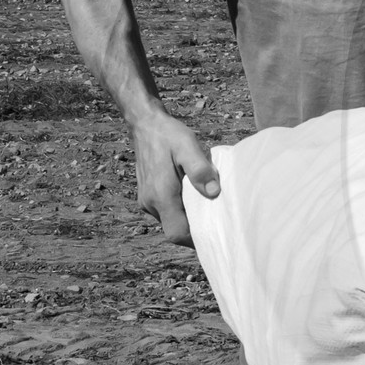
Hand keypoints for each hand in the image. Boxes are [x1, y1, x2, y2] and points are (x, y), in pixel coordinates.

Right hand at [132, 110, 218, 246]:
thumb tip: (214, 192)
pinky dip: (181, 209)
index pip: (178, 233)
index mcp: (161, 195)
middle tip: (218, 221)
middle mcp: (150, 203)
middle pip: (175, 230)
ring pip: (171, 221)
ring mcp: (147, 200)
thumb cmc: (168, 134)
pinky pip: (166, 211)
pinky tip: (194, 197)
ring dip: (188, 218)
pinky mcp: (148, 196)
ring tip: (208, 206)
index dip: (196, 239)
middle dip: (196, 229)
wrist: (145, 124)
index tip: (216, 235)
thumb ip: (199, 170)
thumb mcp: (187, 146)